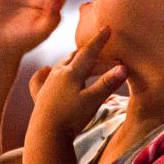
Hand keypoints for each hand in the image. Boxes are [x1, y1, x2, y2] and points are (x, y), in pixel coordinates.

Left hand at [27, 27, 126, 142]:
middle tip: (101, 49)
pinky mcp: (39, 97)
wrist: (46, 135)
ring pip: (61, 65)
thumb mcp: (93, 101)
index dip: (99, 40)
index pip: (88, 52)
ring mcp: (47, 85)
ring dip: (73, 60)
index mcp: (71, 73)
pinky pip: (40, 80)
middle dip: (89, 52)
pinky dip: (45, 73)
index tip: (107, 28)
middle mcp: (57, 74)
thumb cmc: (71, 118)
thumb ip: (107, 83)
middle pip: (75, 57)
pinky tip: (46, 70)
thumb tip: (124, 67)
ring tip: (81, 59)